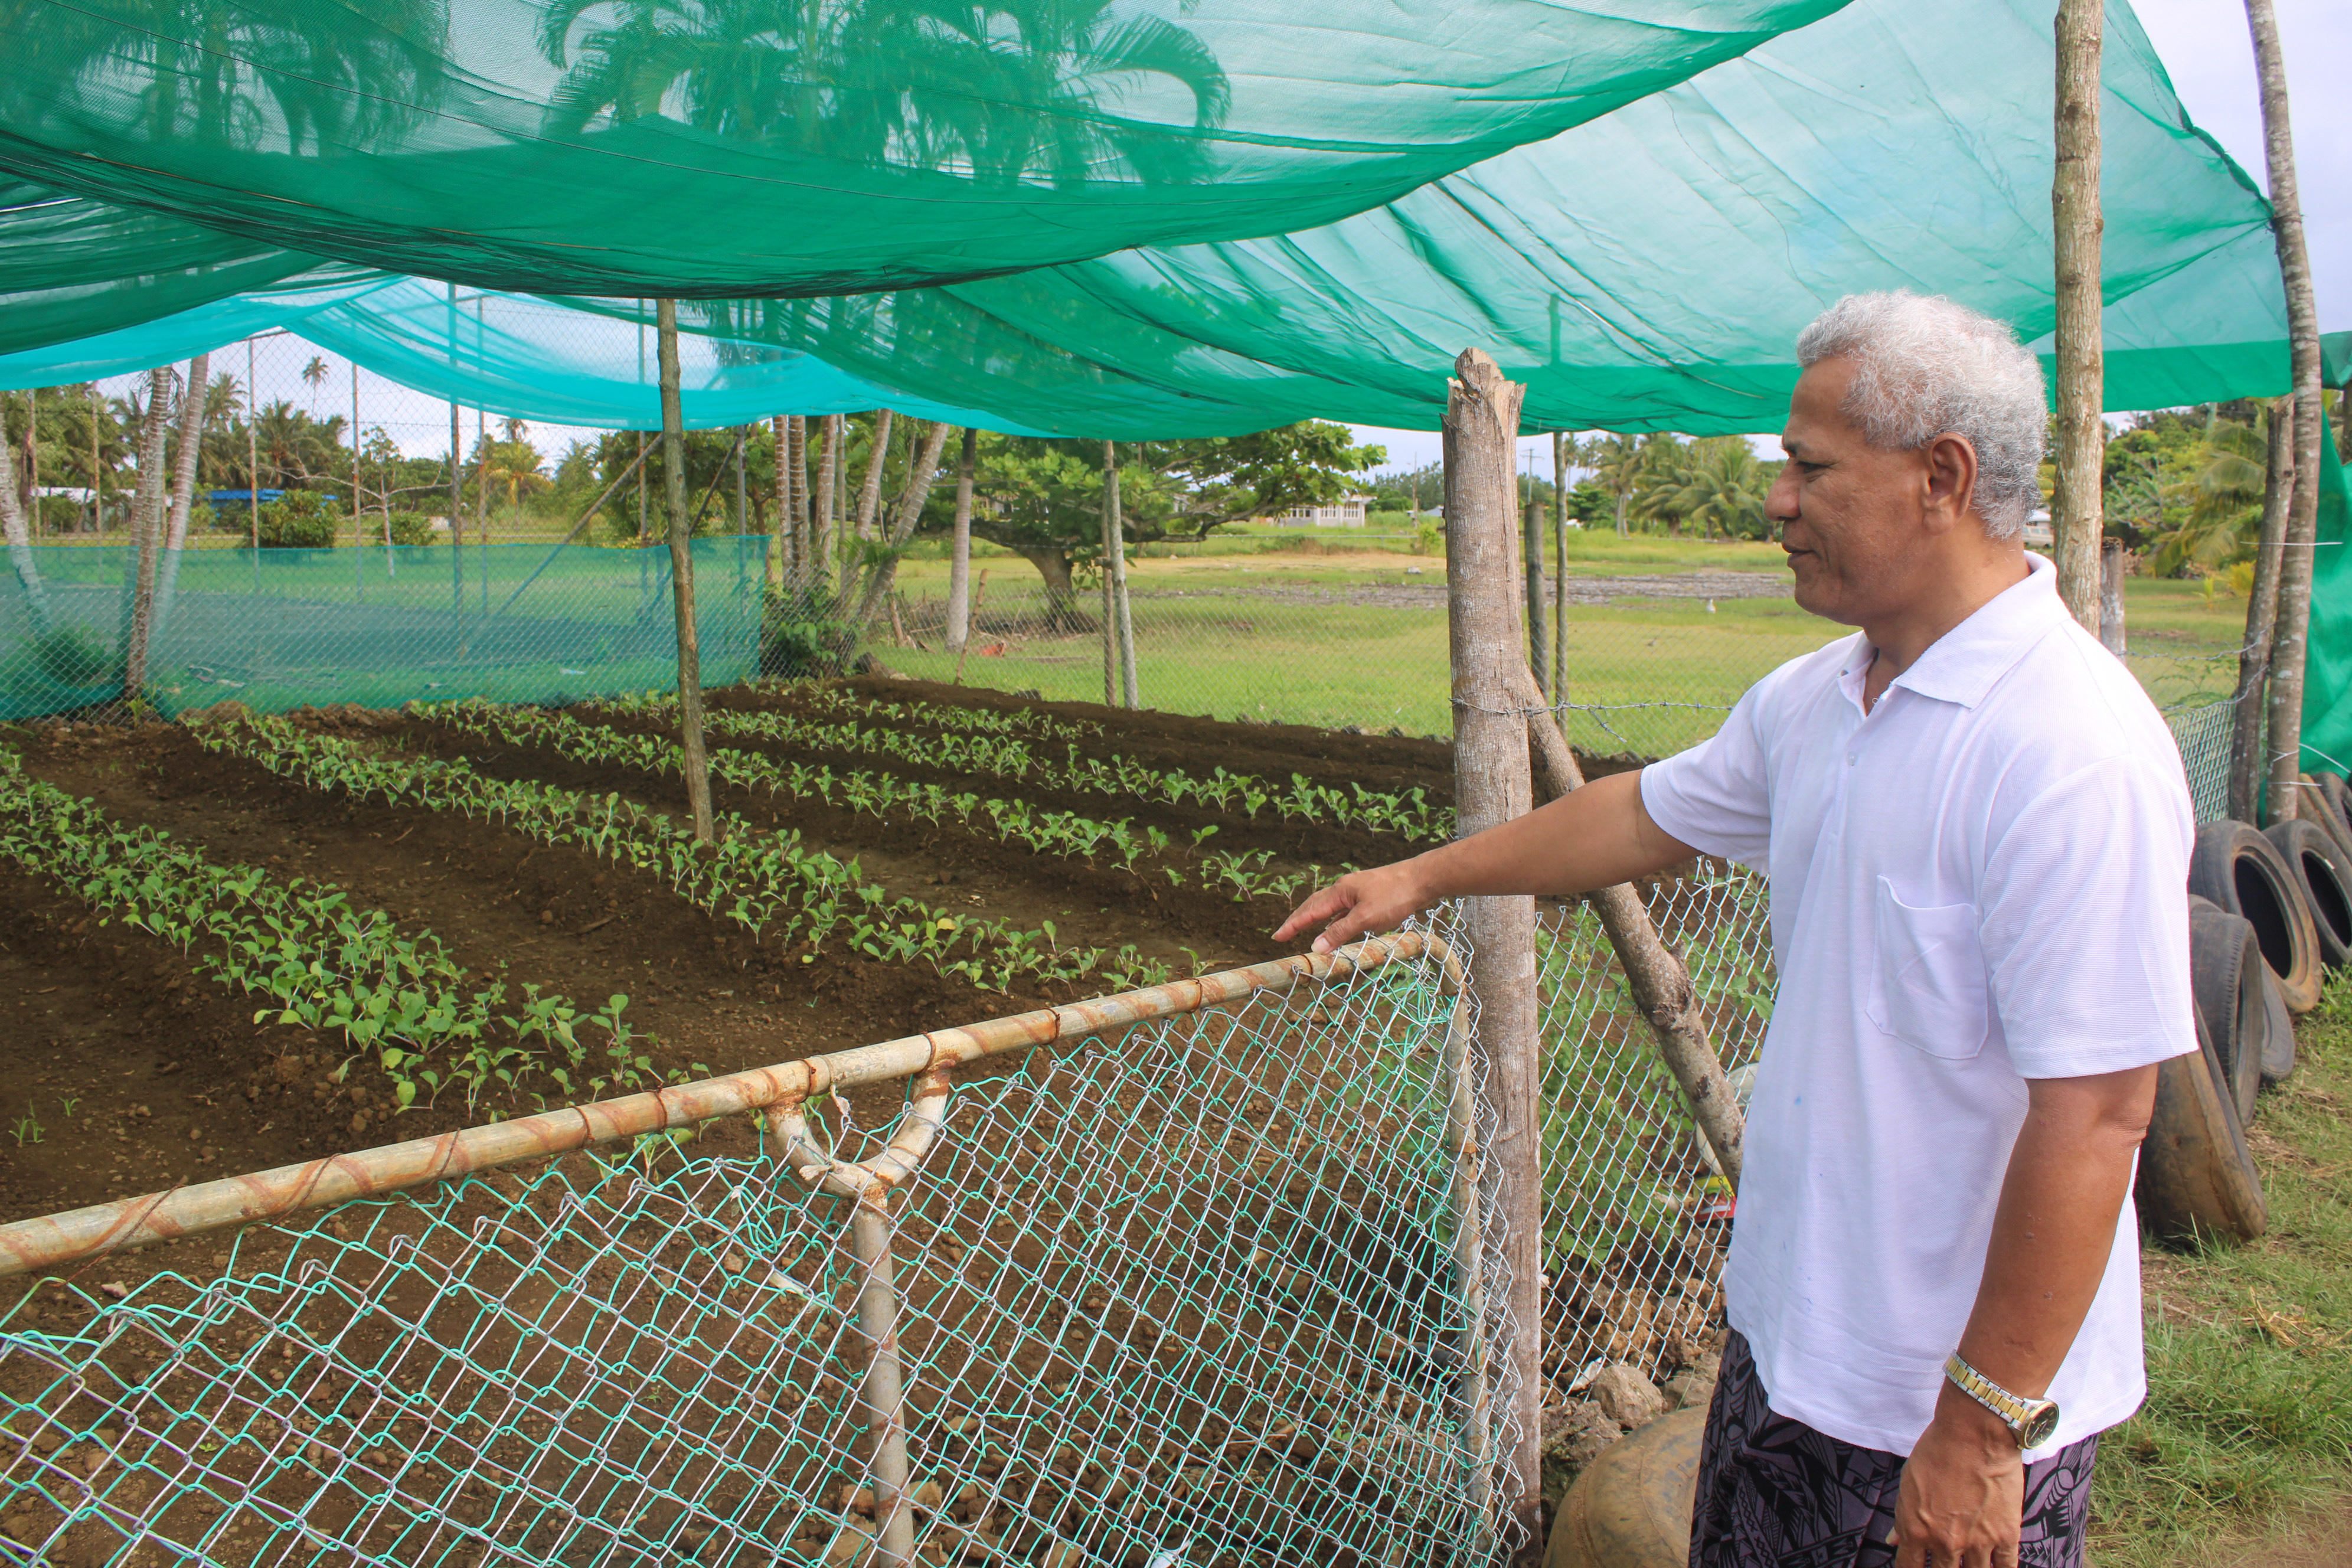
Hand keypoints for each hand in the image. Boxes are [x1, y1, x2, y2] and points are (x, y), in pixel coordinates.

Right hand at [1272, 860, 1432, 952]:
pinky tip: (1338, 928)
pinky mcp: (1371, 896)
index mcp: (1340, 891)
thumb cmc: (1395, 896)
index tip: (1277, 937)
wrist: (1423, 879)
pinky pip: (1346, 909)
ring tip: (1304, 930)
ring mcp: (1358, 891)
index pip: (1310, 911)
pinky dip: (1336, 920)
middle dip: (1299, 919)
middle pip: (1316, 905)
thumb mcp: (1366, 918)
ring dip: (1317, 919)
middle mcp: (1346, 888)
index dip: (1293, 925)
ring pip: (1331, 907)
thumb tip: (1315, 945)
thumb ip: (1340, 932)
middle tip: (1284, 933)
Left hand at [1892, 1396, 2023, 1567]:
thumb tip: (1893, 1541)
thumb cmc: (1937, 1451)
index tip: (1916, 1567)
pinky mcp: (2006, 1535)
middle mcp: (1945, 1541)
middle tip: (1945, 1561)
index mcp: (1916, 1529)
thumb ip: (1903, 1518)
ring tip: (1968, 1563)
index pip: (1909, 1567)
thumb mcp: (1908, 1483)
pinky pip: (2005, 1567)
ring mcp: (1977, 1542)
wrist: (1974, 1434)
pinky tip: (1995, 1567)